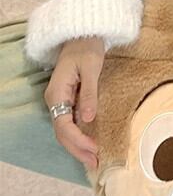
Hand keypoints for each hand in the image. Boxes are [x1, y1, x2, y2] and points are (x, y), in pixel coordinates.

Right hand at [43, 36, 104, 170]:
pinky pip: (70, 121)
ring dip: (77, 145)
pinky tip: (89, 142)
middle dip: (77, 149)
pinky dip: (79, 134)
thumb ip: (89, 94)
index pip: (64, 126)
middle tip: (95, 162)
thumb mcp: (91, 68)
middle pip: (62, 132)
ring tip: (93, 158)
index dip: (78, 141)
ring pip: (65, 129)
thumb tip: (88, 119)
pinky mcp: (67, 98)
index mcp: (57, 93)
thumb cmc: (87, 47)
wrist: (83, 32)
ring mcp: (60, 100)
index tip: (94, 149)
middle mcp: (54, 100)